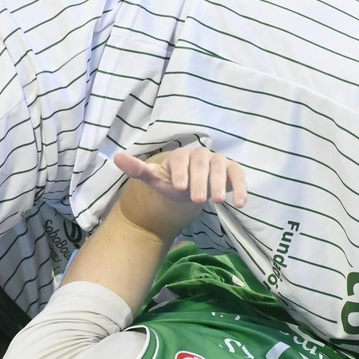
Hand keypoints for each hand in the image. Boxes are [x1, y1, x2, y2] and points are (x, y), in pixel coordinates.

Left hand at [113, 146, 247, 238]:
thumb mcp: (155, 180)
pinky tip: (241, 203)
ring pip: (221, 167)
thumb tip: (116, 157)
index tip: (179, 188)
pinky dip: (241, 186)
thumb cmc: (173, 183)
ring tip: (217, 201)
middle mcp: (200, 154)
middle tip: (197, 199)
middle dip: (200, 181)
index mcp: (180, 155)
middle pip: (201, 163)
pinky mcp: (232, 170)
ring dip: (220, 183)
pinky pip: (238, 174)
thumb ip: (139, 170)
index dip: (180, 172)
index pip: (180, 159)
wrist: (191, 188)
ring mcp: (218, 161)